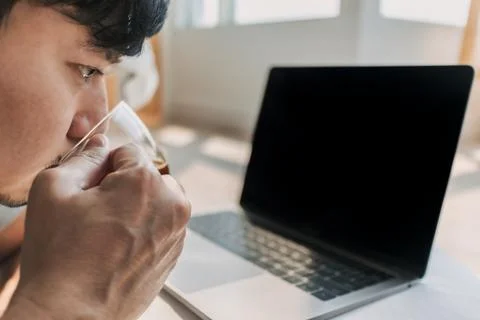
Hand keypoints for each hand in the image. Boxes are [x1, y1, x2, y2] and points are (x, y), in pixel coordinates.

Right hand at [6, 135, 190, 319]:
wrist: (73, 313)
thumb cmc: (61, 256)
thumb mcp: (54, 190)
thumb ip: (83, 158)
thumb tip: (100, 146)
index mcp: (146, 182)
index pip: (129, 152)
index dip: (104, 166)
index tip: (92, 187)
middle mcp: (172, 204)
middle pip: (149, 176)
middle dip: (126, 185)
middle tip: (97, 211)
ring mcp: (177, 232)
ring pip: (157, 201)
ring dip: (137, 207)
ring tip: (107, 232)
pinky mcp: (174, 254)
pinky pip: (161, 226)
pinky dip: (145, 229)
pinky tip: (118, 247)